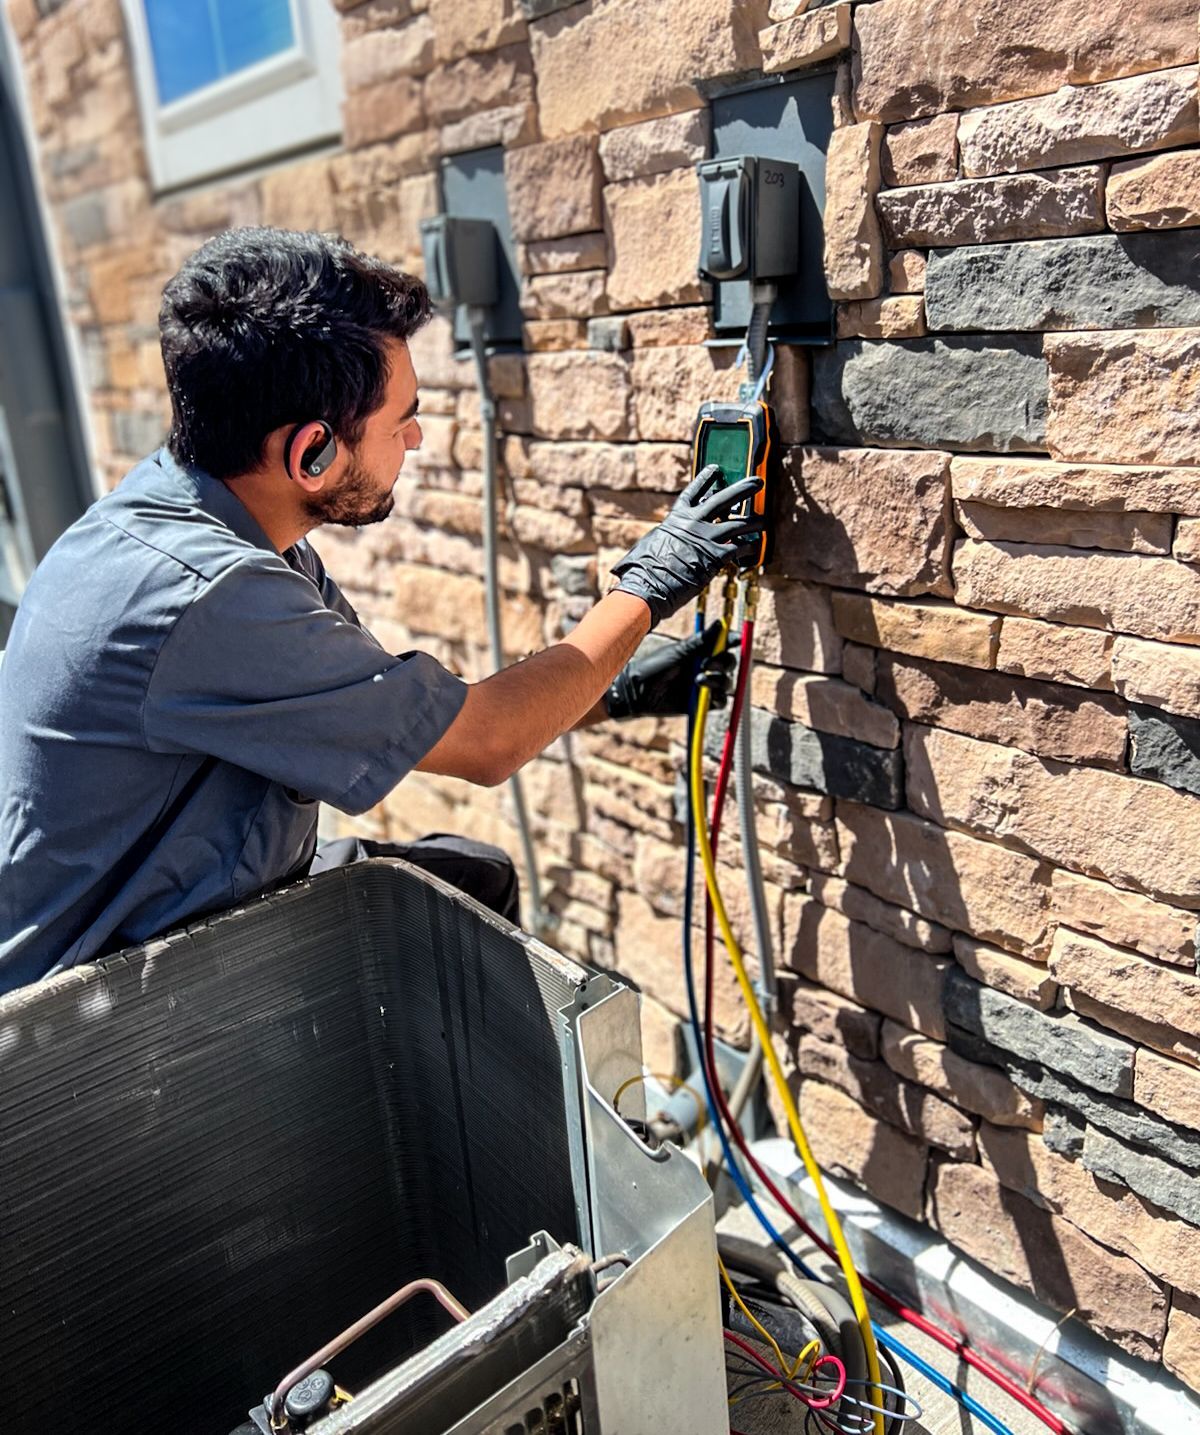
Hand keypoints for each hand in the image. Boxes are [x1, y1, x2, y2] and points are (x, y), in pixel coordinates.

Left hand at [606, 621, 737, 720]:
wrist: (638, 691)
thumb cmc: (655, 666)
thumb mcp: (679, 652)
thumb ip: (701, 641)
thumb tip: (721, 623)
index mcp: (701, 651)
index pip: (724, 644)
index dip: (733, 641)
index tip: (736, 640)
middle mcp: (706, 667)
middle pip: (729, 664)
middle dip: (723, 663)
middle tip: (708, 664)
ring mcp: (705, 685)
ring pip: (726, 683)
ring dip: (718, 681)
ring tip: (698, 680)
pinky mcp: (702, 703)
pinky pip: (720, 702)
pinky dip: (718, 698)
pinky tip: (706, 694)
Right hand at [610, 466, 764, 627]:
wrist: (649, 585)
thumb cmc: (644, 569)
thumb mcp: (651, 543)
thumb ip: (666, 535)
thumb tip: (666, 536)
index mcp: (677, 517)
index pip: (694, 492)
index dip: (706, 479)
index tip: (716, 468)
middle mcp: (694, 522)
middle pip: (724, 499)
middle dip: (744, 489)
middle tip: (758, 482)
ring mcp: (707, 537)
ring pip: (740, 523)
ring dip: (755, 522)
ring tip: (764, 522)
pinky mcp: (717, 556)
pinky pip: (742, 548)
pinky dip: (751, 549)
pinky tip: (756, 550)